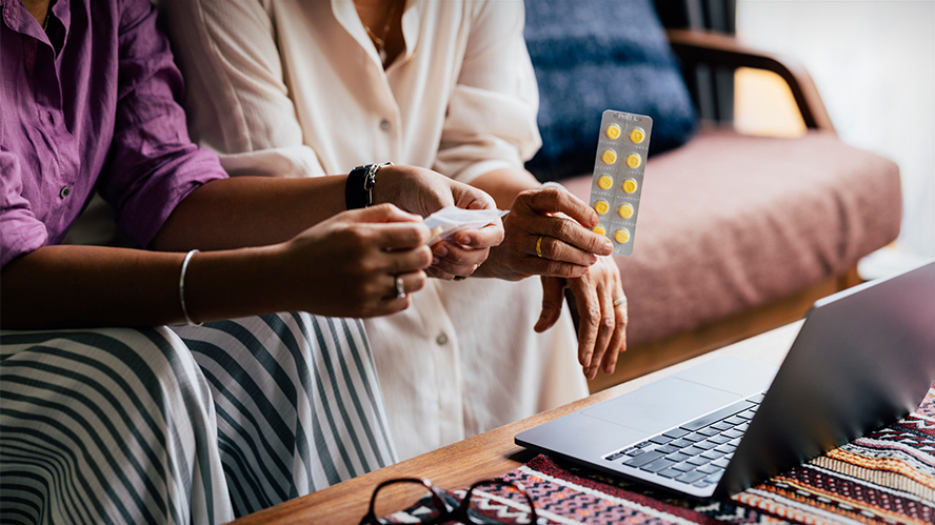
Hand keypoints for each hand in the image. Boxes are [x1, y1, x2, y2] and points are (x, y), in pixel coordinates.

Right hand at [278, 204, 431, 317]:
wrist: (286, 278)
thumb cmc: (318, 243)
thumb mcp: (345, 219)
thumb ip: (383, 213)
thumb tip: (418, 221)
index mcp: (363, 237)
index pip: (416, 234)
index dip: (422, 232)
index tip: (414, 234)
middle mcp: (367, 264)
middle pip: (422, 258)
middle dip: (420, 251)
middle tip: (408, 251)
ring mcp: (367, 290)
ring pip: (416, 282)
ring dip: (412, 273)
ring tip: (398, 269)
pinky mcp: (364, 310)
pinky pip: (402, 302)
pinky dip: (401, 293)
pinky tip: (387, 284)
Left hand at [373, 164, 503, 278]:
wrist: (396, 193)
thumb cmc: (420, 185)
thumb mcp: (434, 192)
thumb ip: (447, 213)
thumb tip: (453, 233)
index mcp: (482, 209)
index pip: (495, 232)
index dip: (480, 239)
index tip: (458, 236)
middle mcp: (477, 230)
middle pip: (482, 254)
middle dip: (460, 255)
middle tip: (438, 247)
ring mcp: (463, 246)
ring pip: (468, 267)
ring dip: (450, 265)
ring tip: (430, 252)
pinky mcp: (448, 258)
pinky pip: (451, 274)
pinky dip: (440, 270)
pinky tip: (425, 259)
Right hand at [475, 184, 612, 280]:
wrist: (497, 249)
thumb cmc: (529, 229)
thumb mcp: (539, 214)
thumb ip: (564, 215)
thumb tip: (600, 226)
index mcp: (527, 200)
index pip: (557, 198)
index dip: (580, 208)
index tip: (596, 220)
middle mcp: (519, 218)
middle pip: (560, 227)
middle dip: (588, 238)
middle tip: (606, 246)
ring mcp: (516, 241)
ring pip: (555, 249)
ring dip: (580, 254)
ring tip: (594, 258)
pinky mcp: (517, 263)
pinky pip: (548, 267)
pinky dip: (569, 269)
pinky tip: (582, 269)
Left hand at [535, 256, 626, 379]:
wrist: (571, 223)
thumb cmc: (553, 248)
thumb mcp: (548, 272)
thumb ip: (549, 302)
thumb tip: (539, 329)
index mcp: (586, 276)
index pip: (592, 316)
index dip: (589, 341)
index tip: (583, 362)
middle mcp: (604, 278)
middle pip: (608, 323)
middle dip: (600, 351)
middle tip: (591, 373)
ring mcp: (614, 279)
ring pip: (619, 319)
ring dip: (613, 347)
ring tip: (607, 369)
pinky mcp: (616, 280)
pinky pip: (622, 309)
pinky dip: (621, 331)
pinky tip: (619, 349)